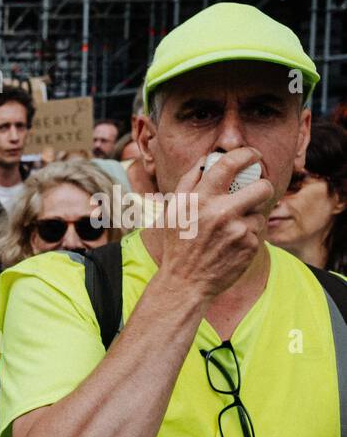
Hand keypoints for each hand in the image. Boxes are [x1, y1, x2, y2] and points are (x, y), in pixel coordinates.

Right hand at [159, 147, 269, 300]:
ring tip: (229, 231)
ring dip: (249, 218)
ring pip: (259, 212)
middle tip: (256, 192)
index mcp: (199, 199)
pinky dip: (248, 236)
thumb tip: (206, 160)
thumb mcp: (173, 211)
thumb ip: (188, 183)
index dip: (246, 155)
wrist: (184, 282)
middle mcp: (220, 212)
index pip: (229, 164)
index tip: (253, 155)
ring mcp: (237, 230)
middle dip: (262, 187)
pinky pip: (257, 232)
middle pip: (262, 187)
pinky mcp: (249, 246)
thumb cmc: (178, 244)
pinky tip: (231, 246)